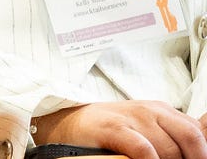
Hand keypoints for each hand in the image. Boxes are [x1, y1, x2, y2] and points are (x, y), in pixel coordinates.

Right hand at [34, 102, 206, 158]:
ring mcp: (133, 118)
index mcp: (163, 111)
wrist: (70, 122)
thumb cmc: (112, 130)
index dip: (202, 152)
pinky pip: (144, 150)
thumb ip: (175, 133)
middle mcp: (151, 111)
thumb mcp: (148, 127)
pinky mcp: (114, 128)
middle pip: (190, 137)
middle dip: (193, 158)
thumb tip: (204, 137)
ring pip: (168, 147)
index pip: (197, 132)